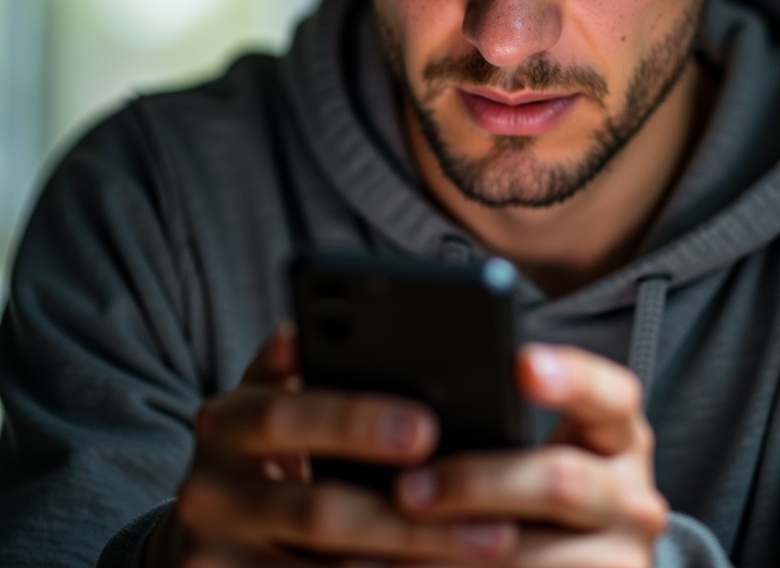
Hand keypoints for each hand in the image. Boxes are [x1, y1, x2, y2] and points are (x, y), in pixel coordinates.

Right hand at [145, 322, 517, 566]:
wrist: (205, 523)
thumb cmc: (269, 441)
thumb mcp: (272, 392)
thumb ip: (296, 362)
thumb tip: (310, 327)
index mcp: (223, 422)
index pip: (284, 416)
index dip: (353, 422)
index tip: (426, 428)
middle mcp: (205, 491)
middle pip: (313, 510)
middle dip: (401, 516)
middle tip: (481, 515)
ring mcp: (211, 556)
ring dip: (407, 562)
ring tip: (482, 551)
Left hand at [392, 344, 668, 567]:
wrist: (581, 567)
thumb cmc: (540, 492)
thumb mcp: (545, 452)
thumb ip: (510, 427)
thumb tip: (420, 418)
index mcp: (621, 437)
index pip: (612, 395)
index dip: (571, 378)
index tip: (522, 365)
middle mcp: (635, 498)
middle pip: (560, 480)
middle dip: (476, 484)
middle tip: (407, 490)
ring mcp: (622, 560)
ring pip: (530, 553)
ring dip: (453, 551)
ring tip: (391, 545)